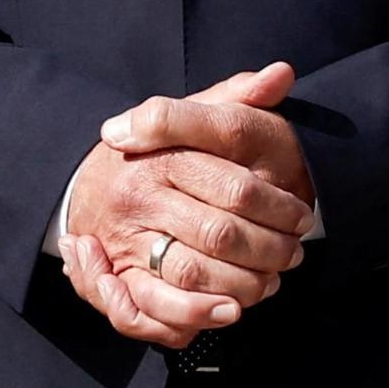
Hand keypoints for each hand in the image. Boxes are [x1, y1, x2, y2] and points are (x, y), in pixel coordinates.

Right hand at [56, 65, 314, 347]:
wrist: (86, 184)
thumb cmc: (157, 153)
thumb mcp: (193, 116)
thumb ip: (236, 96)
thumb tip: (282, 73)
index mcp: (161, 155)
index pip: (233, 187)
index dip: (276, 207)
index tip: (302, 217)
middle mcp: (139, 198)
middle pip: (218, 233)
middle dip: (268, 250)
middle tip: (293, 255)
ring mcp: (124, 240)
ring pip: (191, 272)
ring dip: (242, 285)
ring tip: (271, 283)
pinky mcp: (115, 279)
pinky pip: (152, 306)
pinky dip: (195, 314)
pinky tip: (229, 311)